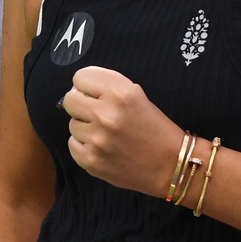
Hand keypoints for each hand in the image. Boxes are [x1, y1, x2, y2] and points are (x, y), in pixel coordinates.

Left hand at [60, 66, 181, 196]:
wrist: (170, 164)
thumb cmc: (154, 127)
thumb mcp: (136, 95)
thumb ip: (107, 86)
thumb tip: (76, 89)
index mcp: (120, 93)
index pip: (80, 77)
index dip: (87, 85)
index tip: (94, 93)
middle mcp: (106, 114)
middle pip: (70, 99)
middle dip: (82, 104)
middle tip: (97, 113)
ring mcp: (97, 139)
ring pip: (72, 123)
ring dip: (86, 127)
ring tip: (106, 134)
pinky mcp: (91, 161)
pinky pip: (73, 144)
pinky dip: (85, 145)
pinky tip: (103, 147)